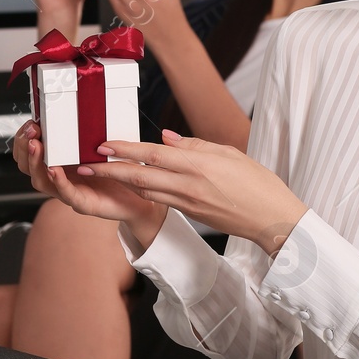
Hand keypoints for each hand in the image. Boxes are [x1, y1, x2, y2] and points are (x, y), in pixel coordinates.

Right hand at [12, 120, 165, 228]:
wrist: (139, 199)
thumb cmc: (121, 173)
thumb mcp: (105, 144)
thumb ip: (93, 129)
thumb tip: (88, 103)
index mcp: (62, 162)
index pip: (31, 152)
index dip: (25, 139)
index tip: (31, 123)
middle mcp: (61, 177)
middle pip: (28, 166)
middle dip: (24, 148)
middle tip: (31, 133)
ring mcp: (69, 191)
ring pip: (41, 181)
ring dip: (35, 163)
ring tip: (37, 147)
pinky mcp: (83, 203)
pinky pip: (66, 193)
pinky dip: (58, 181)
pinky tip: (55, 170)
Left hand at [77, 130, 308, 254]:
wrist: (273, 220)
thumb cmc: (258, 183)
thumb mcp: (229, 153)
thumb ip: (194, 146)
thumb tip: (166, 138)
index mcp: (199, 165)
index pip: (152, 155)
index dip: (124, 150)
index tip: (102, 145)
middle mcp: (188, 185)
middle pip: (140, 176)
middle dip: (109, 170)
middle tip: (85, 164)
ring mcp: (188, 203)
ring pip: (146, 190)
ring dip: (121, 182)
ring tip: (101, 172)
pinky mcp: (191, 214)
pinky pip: (160, 200)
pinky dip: (143, 190)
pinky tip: (133, 183)